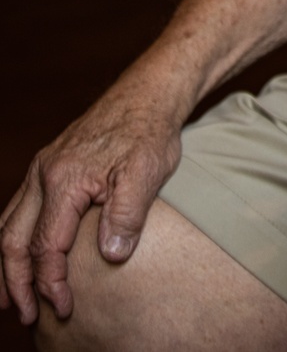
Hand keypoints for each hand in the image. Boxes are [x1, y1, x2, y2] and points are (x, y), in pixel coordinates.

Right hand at [0, 77, 182, 325]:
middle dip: (16, 283)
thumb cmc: (148, 131)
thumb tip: (111, 256)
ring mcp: (42, 168)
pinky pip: (19, 207)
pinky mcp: (48, 165)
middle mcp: (44, 173)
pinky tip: (20, 254)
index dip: (52, 283)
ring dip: (6, 264)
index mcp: (64, 179)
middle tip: (26, 316)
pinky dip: (13, 237)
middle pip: (13, 239)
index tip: (65, 308)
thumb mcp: (147, 172)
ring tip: (10, 297)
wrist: (147, 93)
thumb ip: (127, 214)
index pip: (46, 246)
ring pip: (9, 223)